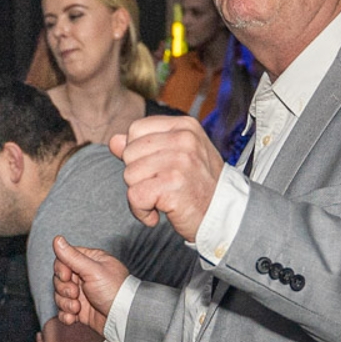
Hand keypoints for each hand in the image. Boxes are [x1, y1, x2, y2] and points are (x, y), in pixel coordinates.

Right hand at [52, 236, 130, 335]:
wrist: (124, 318)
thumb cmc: (115, 291)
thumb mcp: (93, 270)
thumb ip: (72, 256)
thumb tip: (57, 239)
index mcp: (89, 262)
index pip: (64, 260)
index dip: (61, 269)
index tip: (67, 276)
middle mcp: (84, 276)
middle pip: (59, 279)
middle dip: (64, 289)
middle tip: (76, 294)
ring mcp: (81, 294)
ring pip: (59, 295)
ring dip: (65, 303)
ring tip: (77, 308)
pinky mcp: (80, 310)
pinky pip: (63, 311)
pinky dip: (66, 315)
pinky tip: (73, 317)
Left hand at [109, 116, 223, 241]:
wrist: (226, 215)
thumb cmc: (199, 185)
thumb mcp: (176, 156)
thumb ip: (144, 145)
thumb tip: (115, 140)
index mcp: (184, 126)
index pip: (135, 130)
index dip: (138, 153)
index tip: (158, 168)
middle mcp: (184, 139)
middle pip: (129, 153)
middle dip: (138, 175)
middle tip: (163, 186)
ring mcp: (179, 162)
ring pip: (129, 175)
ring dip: (141, 194)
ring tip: (164, 198)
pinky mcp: (173, 185)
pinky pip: (135, 197)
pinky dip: (141, 211)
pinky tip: (160, 212)